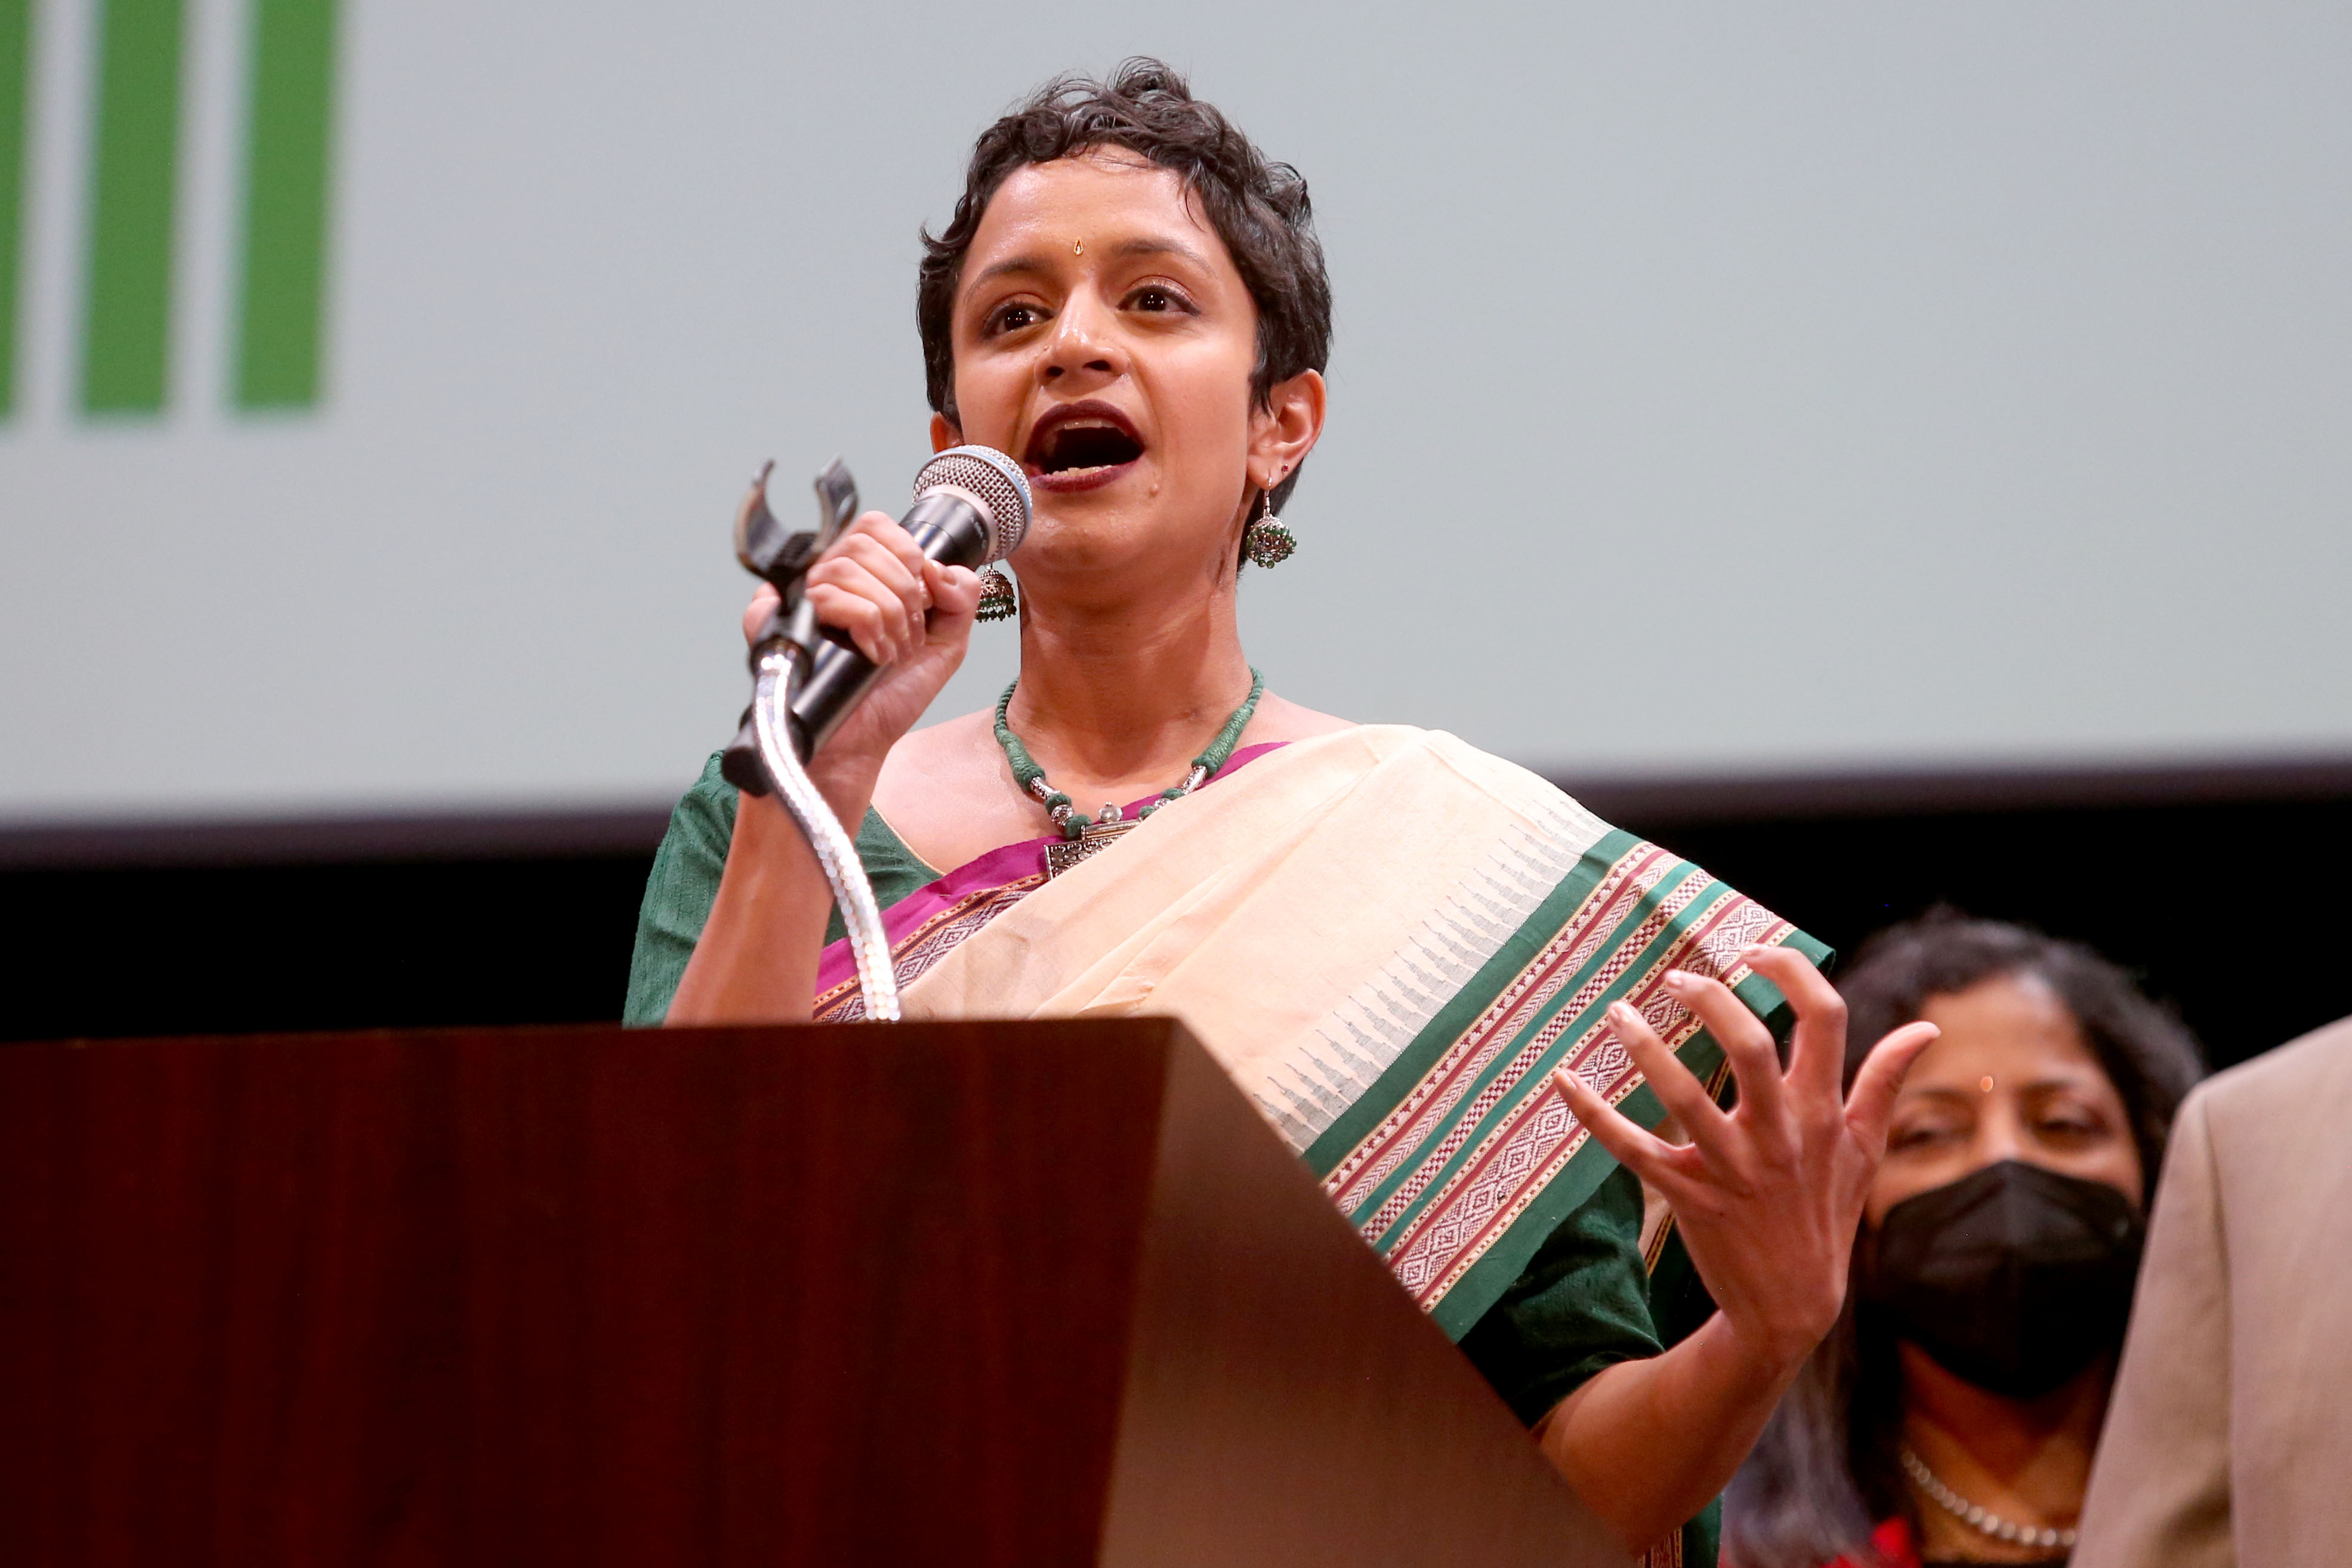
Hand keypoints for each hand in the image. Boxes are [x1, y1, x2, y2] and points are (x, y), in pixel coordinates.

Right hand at [738, 509, 982, 801]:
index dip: (907, 554)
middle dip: (902, 592)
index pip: (875, 525)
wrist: (862, 742)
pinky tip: (870, 655)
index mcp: (859, 572)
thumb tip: (940, 567)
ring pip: (846, 568)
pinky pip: (827, 597)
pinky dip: (865, 625)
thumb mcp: (949, 641)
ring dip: (886, 615)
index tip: (922, 599)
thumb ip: (961, 595)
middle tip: (908, 636)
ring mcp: (796, 598)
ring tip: (889, 652)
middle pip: (862, 542)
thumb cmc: (893, 694)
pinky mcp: (776, 622)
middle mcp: (822, 577)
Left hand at [1554, 945, 1937, 1372]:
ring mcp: (1733, 1166)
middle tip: (1677, 980)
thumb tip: (1926, 1029)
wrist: (1793, 1306)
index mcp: (1822, 1112)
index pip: (1824, 1019)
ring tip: (1615, 1013)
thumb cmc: (1825, 1213)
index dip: (1790, 971)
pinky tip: (1563, 1078)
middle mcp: (1779, 1134)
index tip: (1752, 951)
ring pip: (1686, 1096)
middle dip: (1714, 1001)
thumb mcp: (1865, 1149)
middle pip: (1752, 1047)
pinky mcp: (1690, 1195)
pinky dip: (1593, 1113)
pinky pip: (1634, 1148)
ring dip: (1645, 1048)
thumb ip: (1885, 1083)